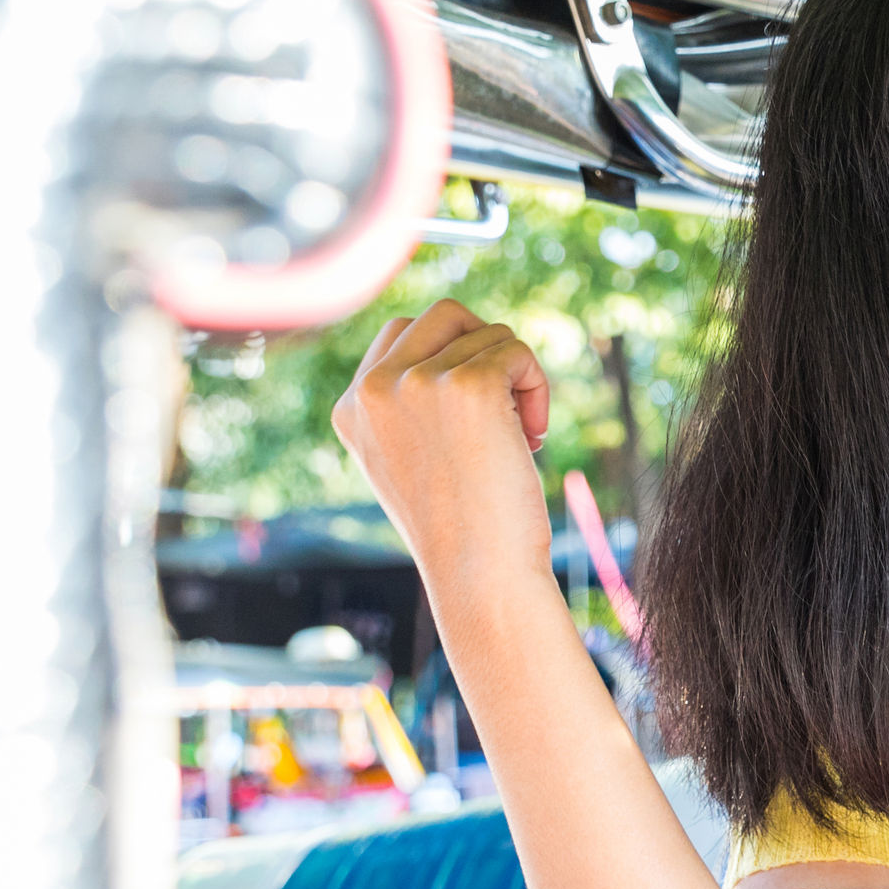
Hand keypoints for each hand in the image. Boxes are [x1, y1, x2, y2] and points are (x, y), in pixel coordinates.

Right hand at [330, 298, 554, 590]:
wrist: (480, 574)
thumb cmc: (461, 524)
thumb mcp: (412, 454)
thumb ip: (412, 400)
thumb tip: (464, 335)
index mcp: (350, 407)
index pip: (403, 332)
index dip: (452, 357)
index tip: (473, 413)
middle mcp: (373, 389)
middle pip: (445, 315)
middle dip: (486, 349)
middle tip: (505, 404)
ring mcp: (416, 383)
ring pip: (491, 334)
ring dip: (518, 379)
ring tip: (520, 437)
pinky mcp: (468, 385)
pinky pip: (518, 352)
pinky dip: (538, 388)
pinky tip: (533, 438)